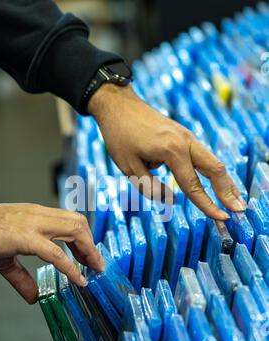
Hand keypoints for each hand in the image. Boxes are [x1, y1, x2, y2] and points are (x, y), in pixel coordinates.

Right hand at [0, 203, 103, 303]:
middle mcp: (38, 215)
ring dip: (88, 251)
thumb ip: (22, 277)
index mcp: (35, 214)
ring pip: (74, 230)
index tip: (89, 255)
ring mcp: (32, 224)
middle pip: (78, 222)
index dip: (84, 237)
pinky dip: (71, 267)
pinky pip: (56, 253)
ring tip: (94, 269)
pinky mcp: (25, 238)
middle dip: (91, 244)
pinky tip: (78, 279)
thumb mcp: (6, 259)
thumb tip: (33, 296)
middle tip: (96, 264)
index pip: (69, 220)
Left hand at [88, 84, 246, 219]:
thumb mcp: (129, 168)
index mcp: (172, 150)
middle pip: (215, 169)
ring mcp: (187, 136)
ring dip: (224, 181)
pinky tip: (218, 182)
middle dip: (228, 191)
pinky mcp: (184, 135)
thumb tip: (172, 200)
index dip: (208, 204)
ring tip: (234, 199)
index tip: (222, 218)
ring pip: (213, 160)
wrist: (118, 104)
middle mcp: (185, 141)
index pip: (194, 185)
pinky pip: (204, 156)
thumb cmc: (120, 136)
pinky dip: (214, 171)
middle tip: (239, 209)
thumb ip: (151, 188)